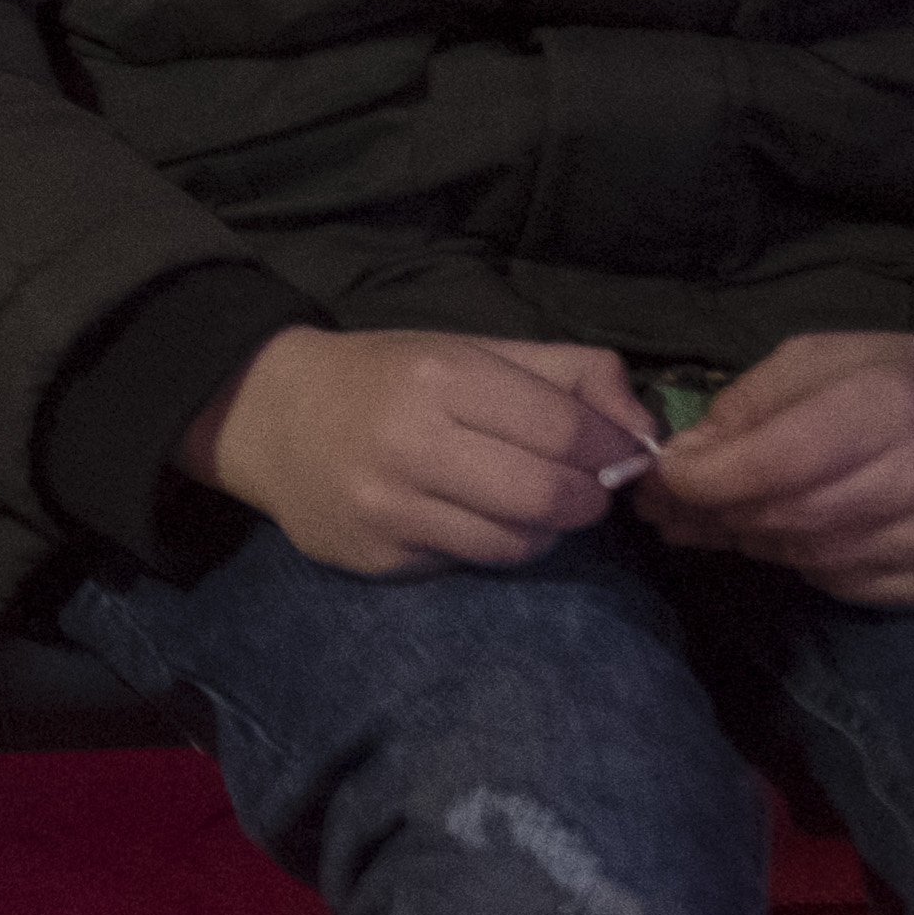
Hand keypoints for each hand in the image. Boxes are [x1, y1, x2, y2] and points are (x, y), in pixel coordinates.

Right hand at [181, 326, 653, 575]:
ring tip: (526, 503)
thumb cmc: (386, 378)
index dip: (608, 446)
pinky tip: (468, 518)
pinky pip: (469, 564)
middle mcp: (410, 443)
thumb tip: (646, 429)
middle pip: (548, 495)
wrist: (267, 416)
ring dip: (543, 528)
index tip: (612, 451)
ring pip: (516, 544)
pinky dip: (490, 545)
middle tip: (583, 490)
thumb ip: (569, 374)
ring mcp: (388, 508)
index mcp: (439, 377)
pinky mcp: (376, 557)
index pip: (564, 428)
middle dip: (587, 498)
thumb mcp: (470, 350)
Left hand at [635, 320, 913, 606]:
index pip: (774, 462)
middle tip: (665, 503)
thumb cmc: (910, 380)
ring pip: (802, 555)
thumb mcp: (825, 359)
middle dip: (712, 510)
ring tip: (712, 513)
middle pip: (782, 515)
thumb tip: (682, 460)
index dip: (705, 477)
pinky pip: (835, 581)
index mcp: (888, 408)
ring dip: (746, 536)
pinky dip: (797, 558)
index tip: (664, 474)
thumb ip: (749, 404)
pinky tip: (785, 529)